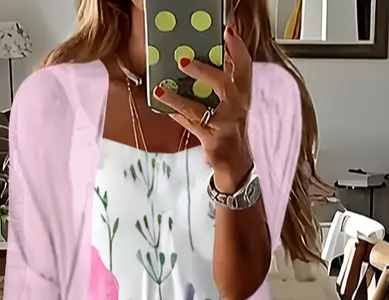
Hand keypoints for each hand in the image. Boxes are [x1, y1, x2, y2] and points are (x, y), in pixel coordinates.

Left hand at [154, 26, 252, 192]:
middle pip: (225, 84)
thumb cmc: (230, 128)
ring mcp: (225, 126)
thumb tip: (197, 60)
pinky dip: (177, 116)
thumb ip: (220, 82)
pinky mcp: (213, 140)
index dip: (237, 49)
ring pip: (200, 108)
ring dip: (179, 98)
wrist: (235, 162)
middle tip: (182, 60)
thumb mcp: (230, 103)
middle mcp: (237, 108)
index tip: (226, 32)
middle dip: (204, 70)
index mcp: (243, 94)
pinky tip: (165, 108)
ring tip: (161, 90)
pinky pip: (191, 126)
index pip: (244, 67)